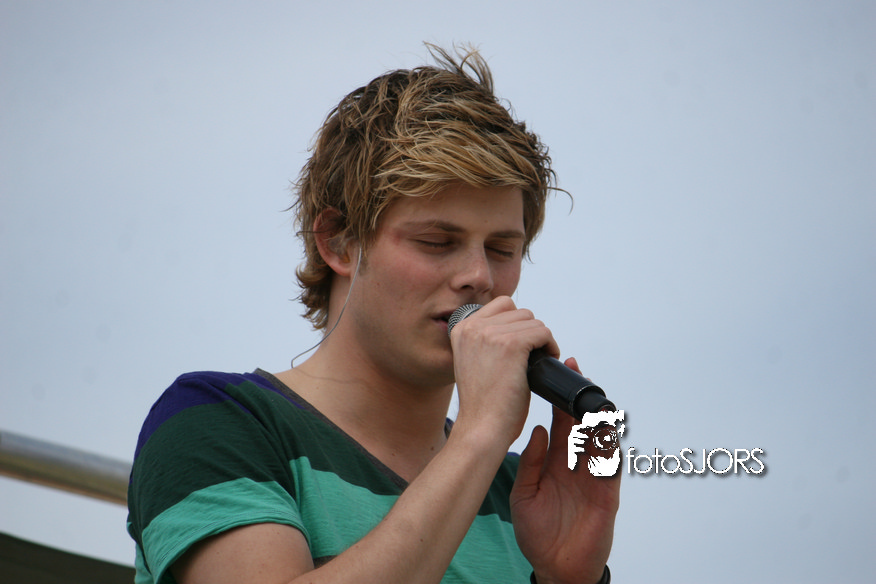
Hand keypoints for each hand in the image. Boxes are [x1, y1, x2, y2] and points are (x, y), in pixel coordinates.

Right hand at [449, 296, 558, 447]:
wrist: (482, 427)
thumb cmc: (483, 402)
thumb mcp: (474, 362)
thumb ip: (485, 340)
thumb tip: (515, 325)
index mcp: (461, 328)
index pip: (501, 305)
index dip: (516, 325)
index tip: (520, 348)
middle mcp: (473, 326)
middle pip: (519, 311)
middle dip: (530, 332)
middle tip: (532, 357)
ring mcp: (490, 334)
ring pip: (533, 321)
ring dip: (541, 340)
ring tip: (538, 361)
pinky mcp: (511, 344)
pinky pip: (543, 332)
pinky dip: (550, 347)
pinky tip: (546, 362)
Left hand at [510, 357, 619, 583]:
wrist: (555, 567)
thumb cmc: (539, 533)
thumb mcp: (524, 493)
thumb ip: (530, 462)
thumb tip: (536, 430)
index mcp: (556, 462)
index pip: (562, 423)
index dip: (561, 400)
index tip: (558, 374)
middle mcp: (576, 465)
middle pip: (583, 425)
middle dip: (580, 399)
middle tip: (576, 372)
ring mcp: (593, 478)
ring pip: (600, 440)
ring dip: (597, 417)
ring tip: (589, 394)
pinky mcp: (606, 495)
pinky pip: (611, 467)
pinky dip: (610, 449)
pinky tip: (605, 433)